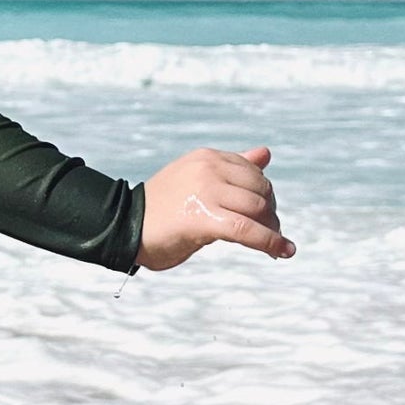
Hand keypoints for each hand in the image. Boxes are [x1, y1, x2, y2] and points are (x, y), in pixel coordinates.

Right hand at [138, 146, 294, 270]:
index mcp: (207, 158)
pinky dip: (270, 242)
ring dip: (272, 230)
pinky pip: (247, 231)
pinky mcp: (203, 218)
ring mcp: (206, 191)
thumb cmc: (161, 210)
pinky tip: (282, 252)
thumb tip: (266, 153)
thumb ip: (233, 168)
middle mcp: (208, 169)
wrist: (122, 229)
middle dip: (270, 215)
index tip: (267, 219)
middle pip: (261, 191)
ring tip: (273, 246)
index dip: (266, 198)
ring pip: (258, 210)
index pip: (254, 173)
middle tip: (271, 235)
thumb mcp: (197, 181)